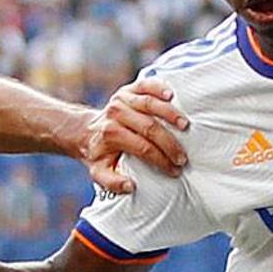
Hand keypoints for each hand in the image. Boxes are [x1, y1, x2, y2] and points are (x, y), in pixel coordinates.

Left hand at [77, 78, 189, 194]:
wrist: (87, 131)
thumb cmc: (99, 154)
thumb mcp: (99, 172)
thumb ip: (113, 182)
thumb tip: (131, 186)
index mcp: (110, 133)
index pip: (142, 148)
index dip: (161, 160)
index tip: (174, 170)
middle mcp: (115, 113)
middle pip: (149, 127)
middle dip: (170, 143)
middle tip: (183, 157)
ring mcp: (122, 98)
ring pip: (150, 104)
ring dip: (170, 114)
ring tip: (186, 126)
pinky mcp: (128, 89)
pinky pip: (146, 85)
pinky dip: (159, 87)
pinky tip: (172, 95)